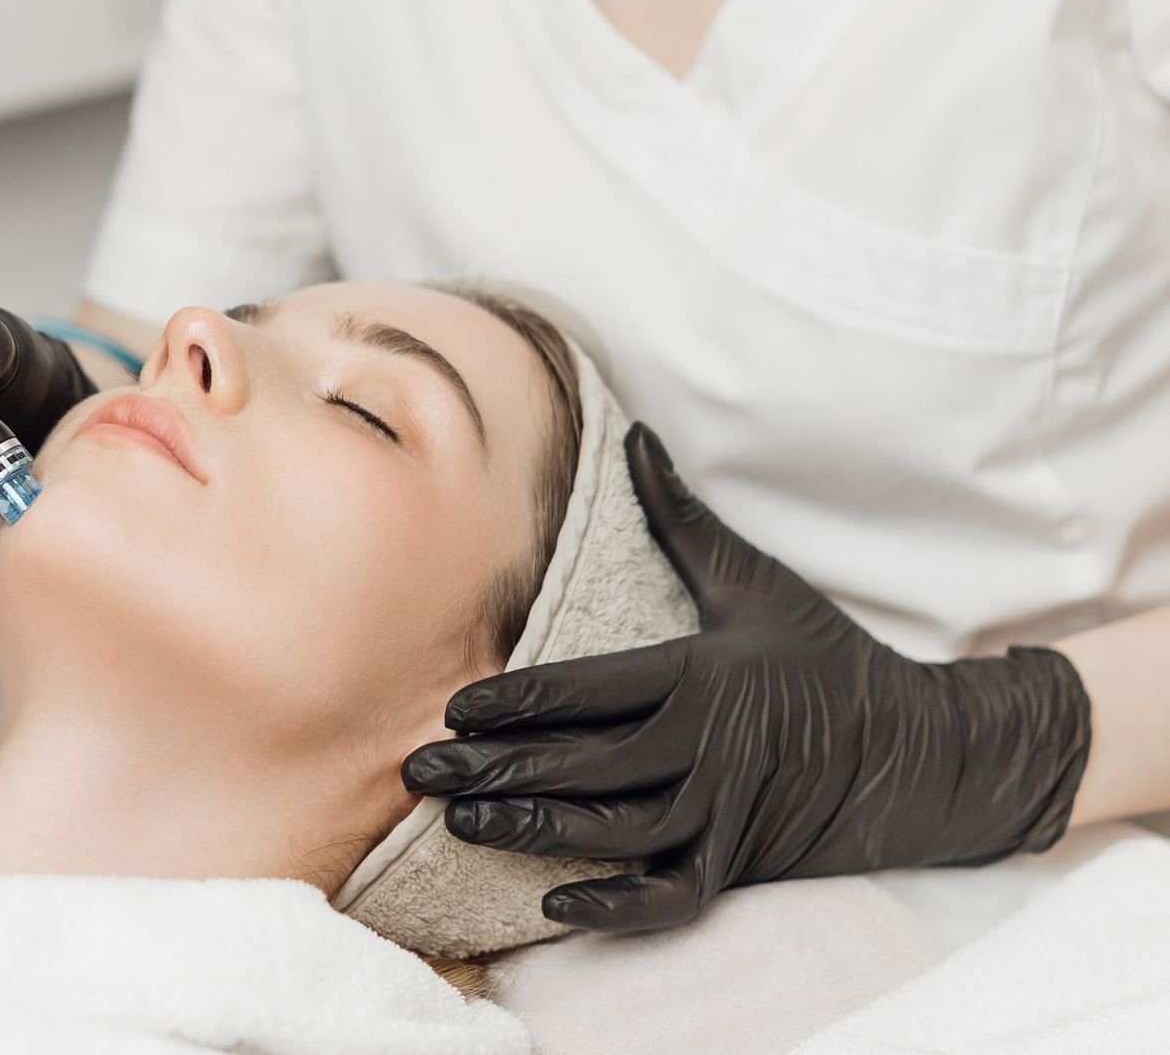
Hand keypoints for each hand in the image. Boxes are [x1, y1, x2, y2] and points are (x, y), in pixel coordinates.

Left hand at [402, 424, 1090, 933]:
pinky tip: (554, 908)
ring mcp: (726, 811)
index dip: (515, 700)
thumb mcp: (755, 581)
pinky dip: (616, 908)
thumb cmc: (825, 658)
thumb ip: (681, 517)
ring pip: (613, 831)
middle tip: (420, 772)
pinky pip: (673, 897)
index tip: (453, 708)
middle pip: (583, 763)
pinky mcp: (741, 863)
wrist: (921, 751)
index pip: (588, 688)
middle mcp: (708, 746)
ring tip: (461, 824)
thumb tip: (637, 434)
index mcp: (702, 673)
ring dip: (532, 831)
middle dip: (494, 768)